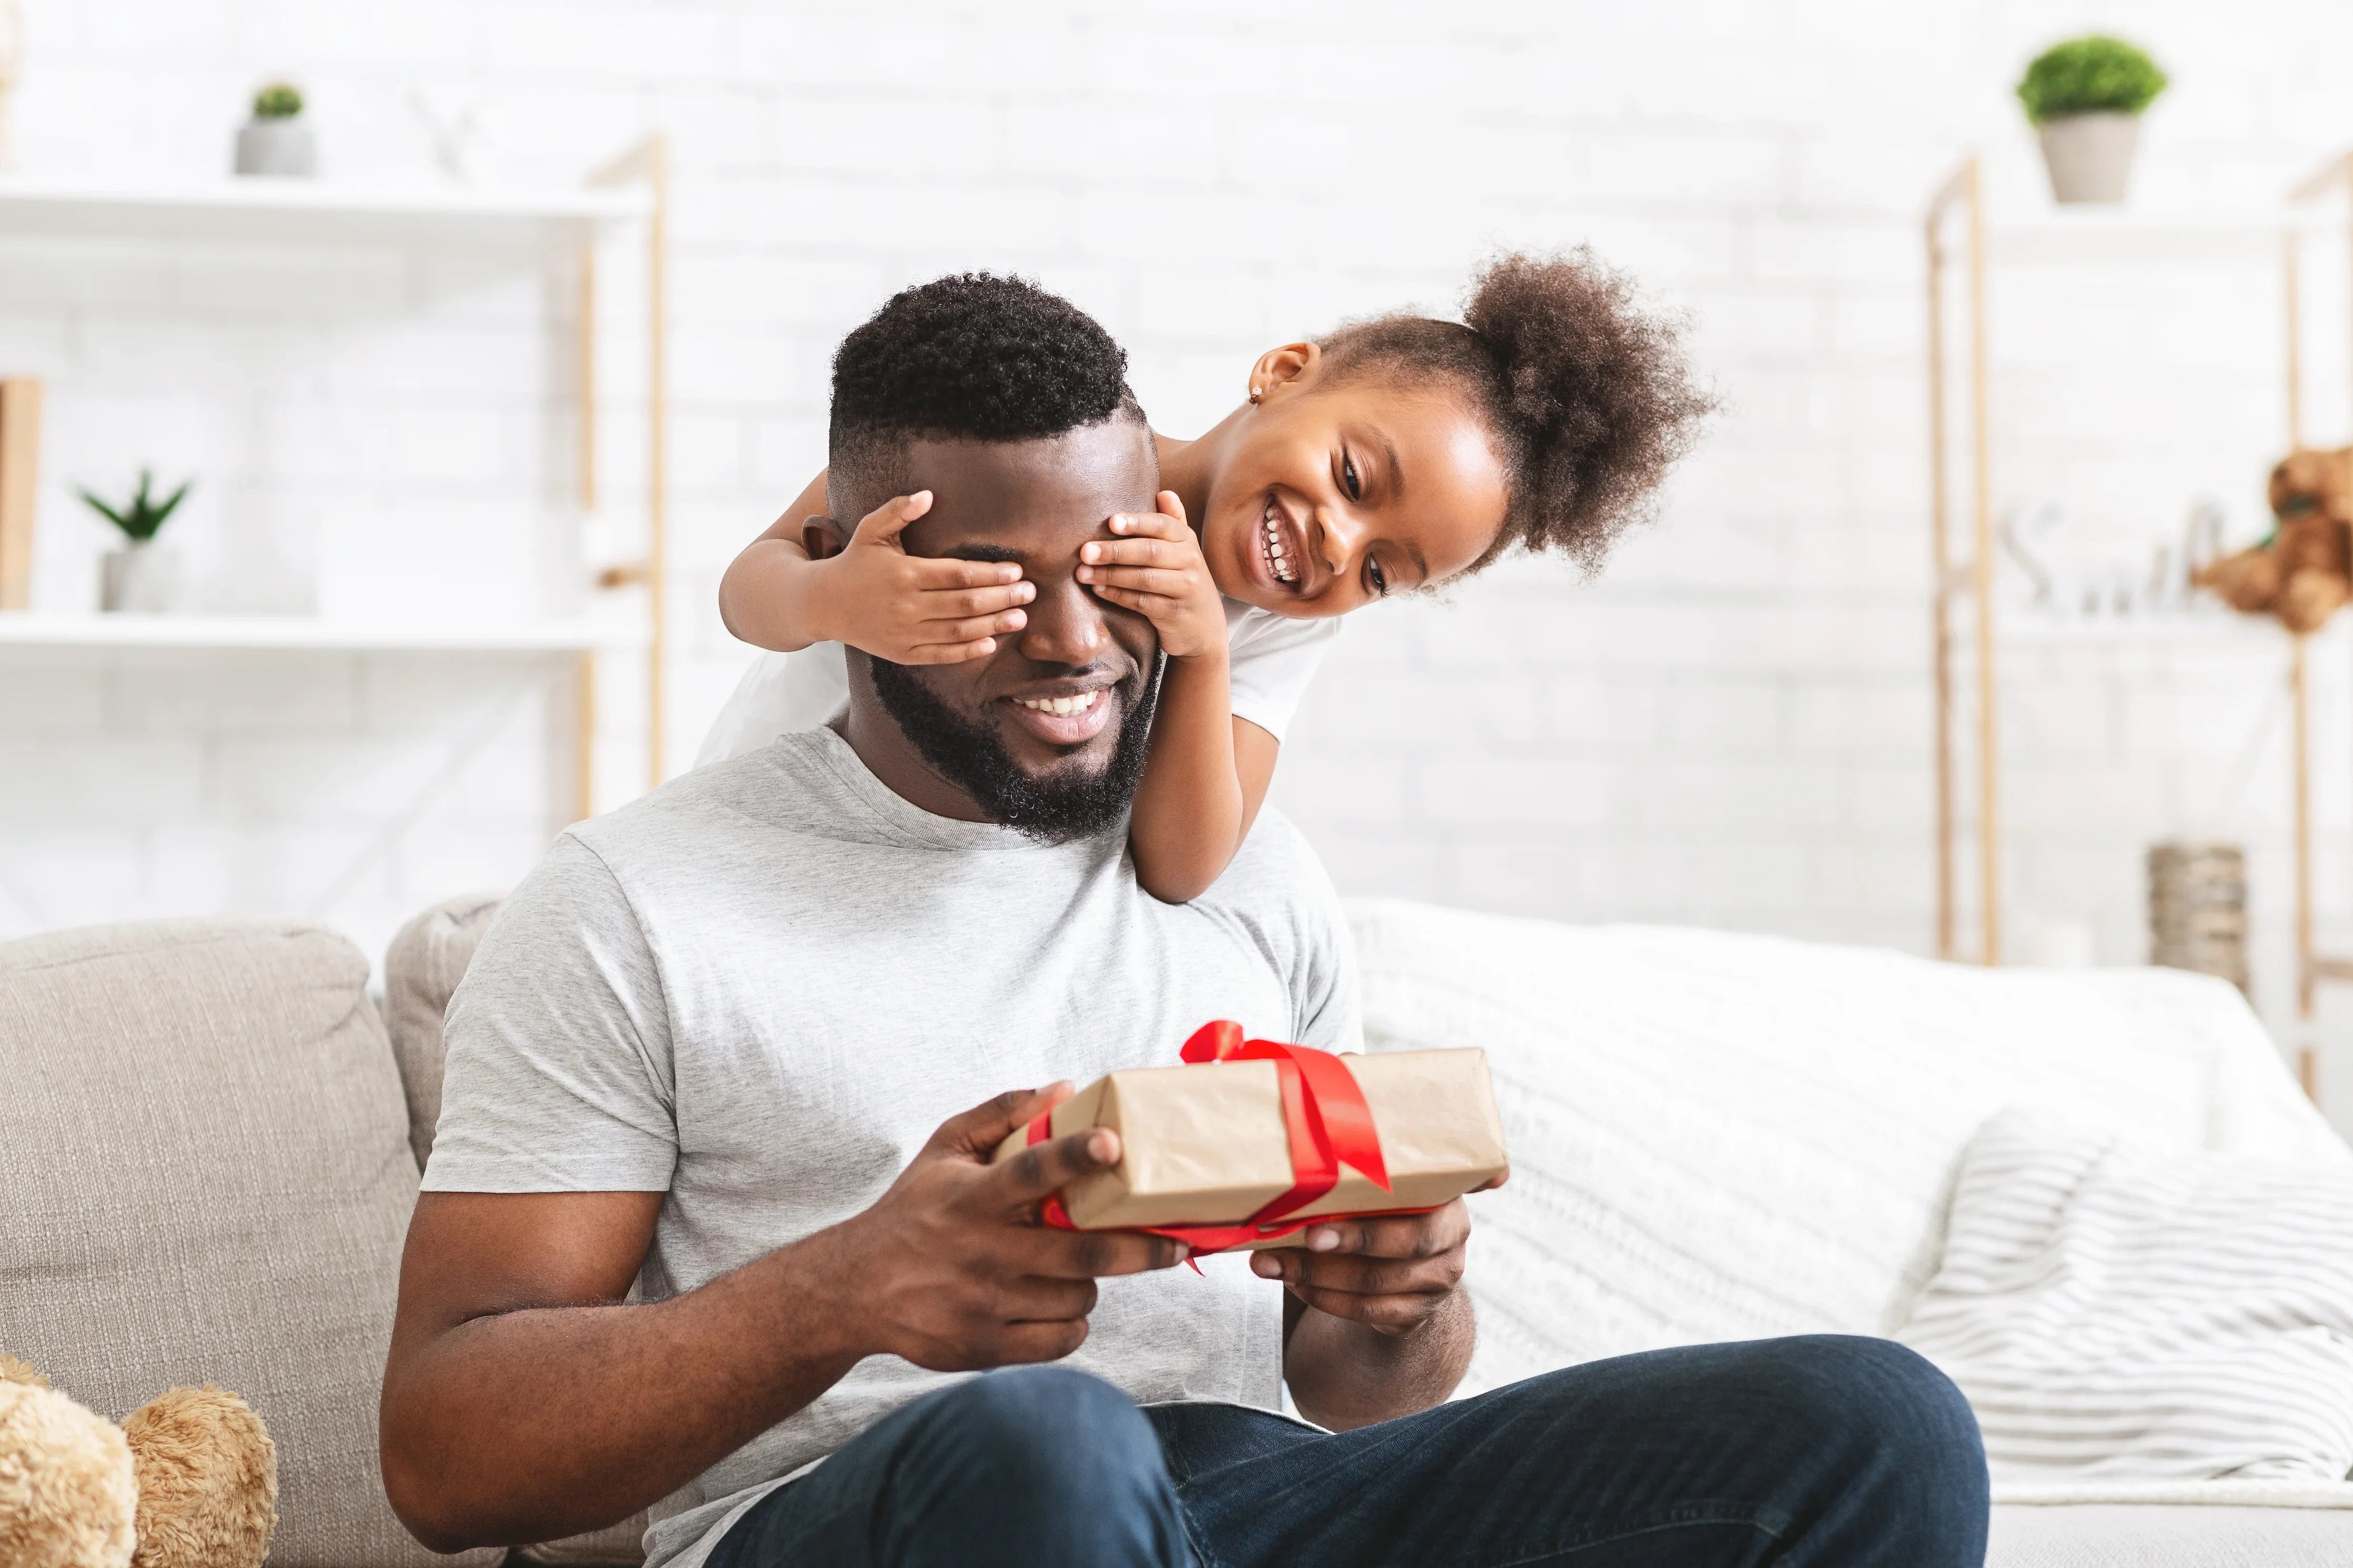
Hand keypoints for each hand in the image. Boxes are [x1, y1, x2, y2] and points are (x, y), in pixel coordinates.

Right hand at [811, 492, 1034, 663]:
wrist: (822, 603)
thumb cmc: (854, 561)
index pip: (958, 575)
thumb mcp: (870, 530)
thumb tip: (928, 494)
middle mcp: (906, 606)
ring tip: (1021, 618)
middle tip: (1031, 593)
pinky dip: (968, 651)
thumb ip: (898, 511)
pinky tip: (991, 643)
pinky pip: (942, 654)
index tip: (1016, 571)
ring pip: (959, 631)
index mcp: (904, 573)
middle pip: (965, 604)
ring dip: (994, 625)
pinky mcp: (903, 653)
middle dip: (1002, 598)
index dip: (990, 574)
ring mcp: (905, 633)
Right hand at [833, 1086, 1189, 1372]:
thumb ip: (1002, 1113)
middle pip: (1081, 1254)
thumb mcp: (946, 1148)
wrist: (855, 1288)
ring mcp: (985, 1304)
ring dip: (1092, 1282)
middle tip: (1175, 1243)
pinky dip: (1073, 1323)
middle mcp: (982, 1252)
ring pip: (1078, 1297)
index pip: (1031, 1172)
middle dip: (1139, 1249)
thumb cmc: (913, 1210)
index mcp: (974, 1198)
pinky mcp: (985, 1347)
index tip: (1113, 1144)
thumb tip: (1064, 1089)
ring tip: (1077, 1267)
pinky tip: (1058, 1303)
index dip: (1075, 1157)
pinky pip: (1062, 1339)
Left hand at [1076, 491, 1226, 660]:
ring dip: (1110, 575)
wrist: (1204, 628)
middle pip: (1150, 552)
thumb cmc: (1184, 581)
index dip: (1137, 523)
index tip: (1111, 522)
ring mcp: (1185, 589)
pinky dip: (1117, 595)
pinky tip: (1098, 590)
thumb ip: (1173, 522)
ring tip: (1083, 573)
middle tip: (1085, 551)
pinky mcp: (1174, 614)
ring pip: (1144, 578)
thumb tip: (1164, 492)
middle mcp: (1190, 562)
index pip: (1163, 525)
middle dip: (1115, 550)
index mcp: (1187, 540)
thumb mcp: (1183, 551)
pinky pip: (1141, 602)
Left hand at [1251, 1201, 1472, 1335]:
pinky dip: (1325, 1299)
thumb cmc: (1385, 1209)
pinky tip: (1296, 1284)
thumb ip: (1359, 1180)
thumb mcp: (1386, 1187)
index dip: (1368, 1222)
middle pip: (1400, 1247)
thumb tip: (1292, 1174)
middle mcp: (1451, 1240)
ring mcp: (1437, 1282)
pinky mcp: (1417, 1313)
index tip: (1315, 1228)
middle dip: (1343, 1245)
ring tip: (1274, 1265)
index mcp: (1445, 1197)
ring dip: (1316, 1276)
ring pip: (1375, 1284)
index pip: (1416, 1207)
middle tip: (1295, 1242)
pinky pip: (1368, 1311)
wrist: (1412, 1263)